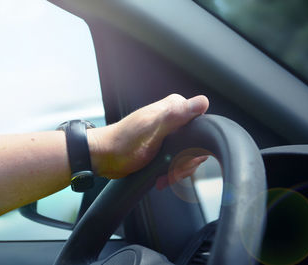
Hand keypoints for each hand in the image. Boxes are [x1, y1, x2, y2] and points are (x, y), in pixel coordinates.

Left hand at [88, 94, 208, 178]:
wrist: (105, 157)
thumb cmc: (123, 142)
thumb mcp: (152, 127)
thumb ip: (176, 114)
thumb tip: (202, 102)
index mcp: (174, 108)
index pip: (202, 125)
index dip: (196, 146)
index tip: (184, 158)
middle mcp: (173, 118)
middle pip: (196, 144)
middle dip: (185, 163)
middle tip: (171, 170)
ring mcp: (169, 134)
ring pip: (188, 155)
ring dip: (178, 170)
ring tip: (164, 177)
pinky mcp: (164, 147)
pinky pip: (178, 162)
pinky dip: (172, 172)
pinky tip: (162, 177)